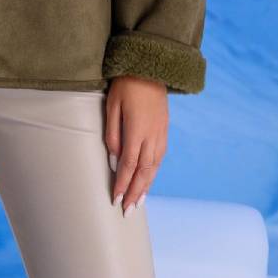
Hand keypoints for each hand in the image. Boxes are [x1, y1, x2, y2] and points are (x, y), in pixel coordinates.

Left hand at [105, 75, 167, 214]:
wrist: (150, 66)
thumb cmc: (125, 83)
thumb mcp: (112, 105)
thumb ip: (113, 134)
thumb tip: (115, 160)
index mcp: (137, 129)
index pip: (129, 165)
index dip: (122, 184)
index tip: (115, 199)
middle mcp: (152, 135)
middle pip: (144, 171)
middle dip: (135, 192)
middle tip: (127, 211)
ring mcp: (161, 132)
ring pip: (154, 166)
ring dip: (146, 186)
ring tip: (138, 202)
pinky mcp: (165, 128)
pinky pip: (160, 156)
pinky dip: (154, 172)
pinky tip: (148, 179)